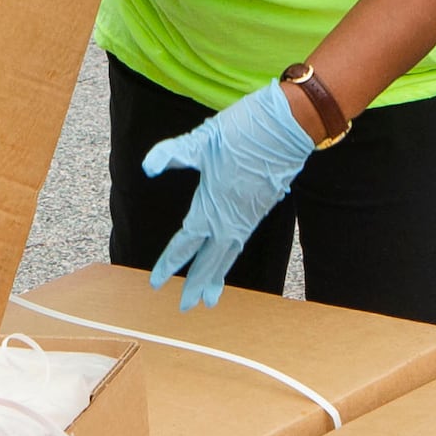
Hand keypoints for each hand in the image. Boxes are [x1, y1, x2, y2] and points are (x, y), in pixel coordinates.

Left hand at [140, 82, 320, 310]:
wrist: (288, 127)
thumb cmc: (243, 130)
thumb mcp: (202, 140)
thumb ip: (173, 154)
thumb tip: (147, 167)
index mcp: (211, 206)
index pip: (185, 243)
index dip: (169, 263)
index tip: (155, 282)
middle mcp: (230, 219)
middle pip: (210, 261)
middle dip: (196, 284)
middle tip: (185, 308)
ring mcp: (248, 216)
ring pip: (229, 255)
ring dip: (216, 277)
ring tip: (208, 299)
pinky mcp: (261, 208)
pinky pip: (240, 242)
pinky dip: (230, 258)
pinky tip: (226, 258)